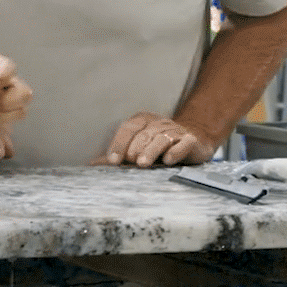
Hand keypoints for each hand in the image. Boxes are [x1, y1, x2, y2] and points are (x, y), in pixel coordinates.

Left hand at [90, 112, 221, 167]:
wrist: (194, 140)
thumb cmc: (158, 146)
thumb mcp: (137, 147)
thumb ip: (118, 156)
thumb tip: (92, 165)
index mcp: (142, 121)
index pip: (128, 129)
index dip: (119, 144)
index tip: (113, 161)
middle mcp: (158, 123)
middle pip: (143, 135)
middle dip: (135, 148)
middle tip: (131, 162)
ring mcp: (175, 131)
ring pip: (161, 139)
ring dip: (151, 150)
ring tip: (143, 163)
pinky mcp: (191, 140)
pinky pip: (184, 143)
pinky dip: (176, 150)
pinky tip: (169, 160)